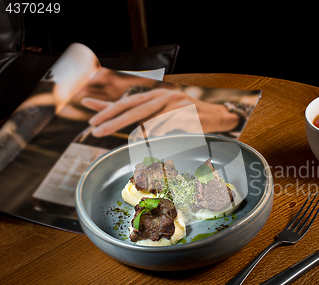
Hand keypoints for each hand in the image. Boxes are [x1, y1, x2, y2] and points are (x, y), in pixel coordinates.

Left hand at [82, 88, 238, 136]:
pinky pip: (169, 123)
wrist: (215, 116)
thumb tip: (127, 127)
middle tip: (96, 129)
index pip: (127, 101)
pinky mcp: (187, 113)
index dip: (107, 107)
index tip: (88, 113)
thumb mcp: (161, 115)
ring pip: (150, 115)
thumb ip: (141, 118)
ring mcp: (176, 103)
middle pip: (134, 107)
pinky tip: (148, 137)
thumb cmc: (185, 118)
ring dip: (133, 127)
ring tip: (122, 137)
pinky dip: (157, 130)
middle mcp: (163, 96)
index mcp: (154, 96)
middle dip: (113, 118)